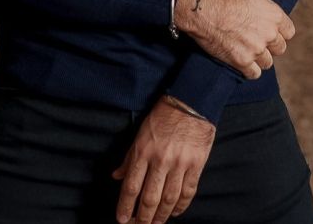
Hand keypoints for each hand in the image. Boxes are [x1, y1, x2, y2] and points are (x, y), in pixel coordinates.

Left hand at [111, 96, 215, 223]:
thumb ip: (129, 157)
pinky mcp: (196, 164)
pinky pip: (188, 192)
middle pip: (149, 198)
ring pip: (168, 199)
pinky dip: (181, 207)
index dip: (125, 207)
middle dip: (142, 218)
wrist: (191, 101)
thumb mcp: (140, 132)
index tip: (122, 220)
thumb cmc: (163, 115)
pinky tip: (174, 212)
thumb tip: (116, 176)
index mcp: (143, 150)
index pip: (131, 186)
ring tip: (155, 223)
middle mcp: (160, 159)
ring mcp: (180, 163)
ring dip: (161, 216)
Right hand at [174, 0, 300, 77]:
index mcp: (274, 16)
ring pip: (267, 62)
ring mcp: (255, 50)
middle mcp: (268, 35)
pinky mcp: (241, 61)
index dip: (279, 29)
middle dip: (270, 43)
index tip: (267, 26)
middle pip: (280, 48)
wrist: (201, 7)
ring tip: (247, 46)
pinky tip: (242, 58)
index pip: (289, 31)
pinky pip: (254, 73)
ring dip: (260, 56)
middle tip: (255, 36)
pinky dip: (249, 68)